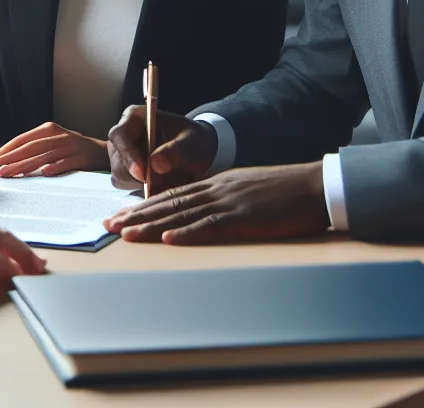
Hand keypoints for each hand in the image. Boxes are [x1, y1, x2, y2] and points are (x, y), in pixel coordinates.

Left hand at [0, 122, 108, 176]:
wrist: (104, 152)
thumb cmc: (72, 152)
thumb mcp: (52, 145)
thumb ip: (33, 152)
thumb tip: (4, 166)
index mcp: (47, 130)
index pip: (19, 141)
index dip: (1, 153)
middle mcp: (57, 135)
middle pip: (27, 147)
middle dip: (6, 159)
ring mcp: (70, 145)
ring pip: (42, 155)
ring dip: (23, 165)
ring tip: (6, 174)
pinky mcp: (83, 157)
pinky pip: (67, 162)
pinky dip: (56, 167)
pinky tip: (45, 173)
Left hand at [103, 163, 329, 244]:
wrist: (315, 185)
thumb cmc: (286, 192)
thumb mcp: (248, 190)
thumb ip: (225, 199)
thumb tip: (205, 214)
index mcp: (217, 183)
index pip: (172, 194)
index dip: (143, 206)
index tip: (121, 216)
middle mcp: (217, 189)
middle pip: (168, 202)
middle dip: (136, 215)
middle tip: (109, 225)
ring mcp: (229, 201)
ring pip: (182, 213)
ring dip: (151, 225)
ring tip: (126, 233)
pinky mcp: (244, 216)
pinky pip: (211, 225)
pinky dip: (187, 233)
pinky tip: (168, 240)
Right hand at [107, 106, 217, 191]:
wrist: (196, 150)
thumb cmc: (192, 139)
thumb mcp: (191, 141)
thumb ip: (176, 150)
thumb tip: (156, 165)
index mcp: (135, 117)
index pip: (120, 135)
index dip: (128, 154)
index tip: (143, 173)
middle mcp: (123, 135)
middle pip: (117, 159)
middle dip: (137, 175)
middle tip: (163, 180)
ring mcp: (122, 154)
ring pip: (120, 176)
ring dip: (142, 184)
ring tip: (166, 178)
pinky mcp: (125, 171)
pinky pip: (127, 186)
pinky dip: (143, 189)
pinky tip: (161, 184)